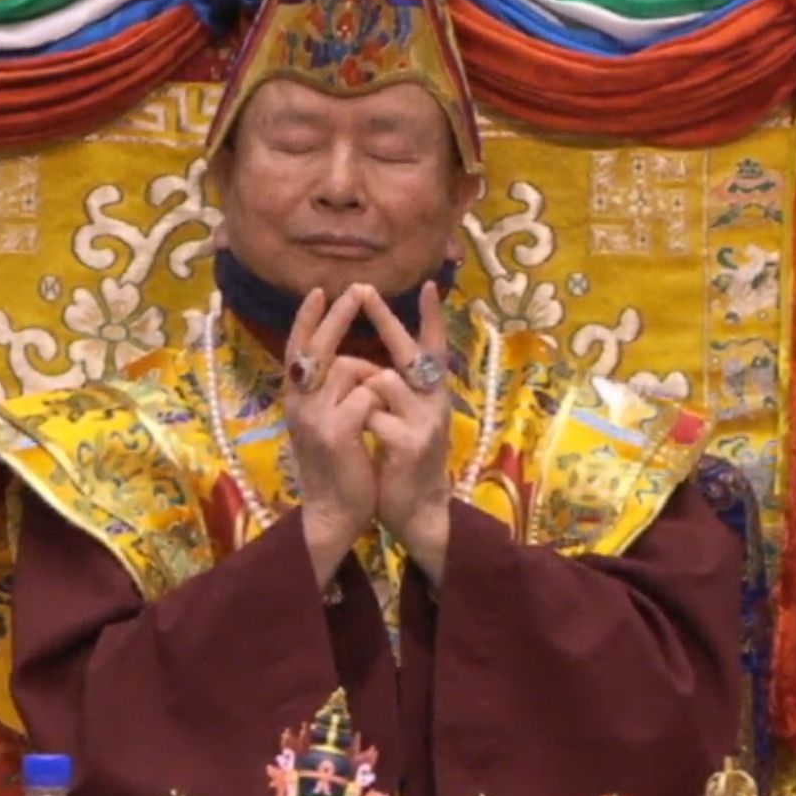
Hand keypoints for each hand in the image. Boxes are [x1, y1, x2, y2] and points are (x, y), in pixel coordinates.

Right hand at [282, 285, 380, 586]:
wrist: (334, 512)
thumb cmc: (338, 465)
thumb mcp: (326, 422)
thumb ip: (329, 392)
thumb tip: (341, 360)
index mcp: (297, 399)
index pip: (297, 349)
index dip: (307, 320)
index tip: (319, 291)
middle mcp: (299, 403)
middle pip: (319, 347)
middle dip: (339, 316)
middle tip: (356, 289)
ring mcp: (314, 417)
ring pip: (352, 370)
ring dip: (372, 380)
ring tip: (372, 414)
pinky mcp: (335, 432)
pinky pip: (366, 395)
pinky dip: (378, 403)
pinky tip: (375, 426)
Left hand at [358, 283, 454, 584]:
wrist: (418, 511)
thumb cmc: (405, 461)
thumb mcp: (405, 420)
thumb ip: (396, 393)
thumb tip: (371, 366)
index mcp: (431, 394)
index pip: (433, 347)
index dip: (432, 317)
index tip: (428, 284)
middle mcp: (434, 401)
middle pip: (409, 351)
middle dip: (385, 319)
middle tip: (363, 289)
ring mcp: (425, 421)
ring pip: (382, 380)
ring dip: (361, 392)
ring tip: (365, 421)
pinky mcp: (410, 443)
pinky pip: (372, 415)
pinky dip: (361, 422)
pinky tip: (369, 442)